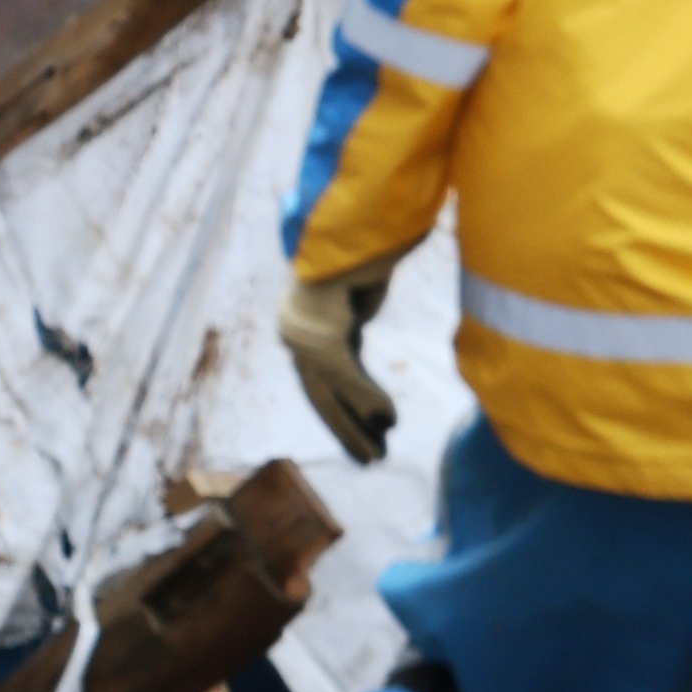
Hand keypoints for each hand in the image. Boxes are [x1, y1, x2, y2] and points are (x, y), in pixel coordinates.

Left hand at [281, 264, 396, 463]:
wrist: (342, 232)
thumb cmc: (351, 252)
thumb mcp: (352, 296)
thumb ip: (354, 317)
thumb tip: (361, 323)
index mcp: (304, 329)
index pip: (320, 382)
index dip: (339, 413)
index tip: (359, 436)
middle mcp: (301, 337)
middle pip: (322, 396)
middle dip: (346, 430)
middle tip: (371, 460)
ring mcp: (309, 339)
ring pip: (331, 395)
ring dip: (355, 428)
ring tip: (379, 454)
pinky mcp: (324, 339)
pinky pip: (347, 379)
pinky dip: (366, 401)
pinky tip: (389, 421)